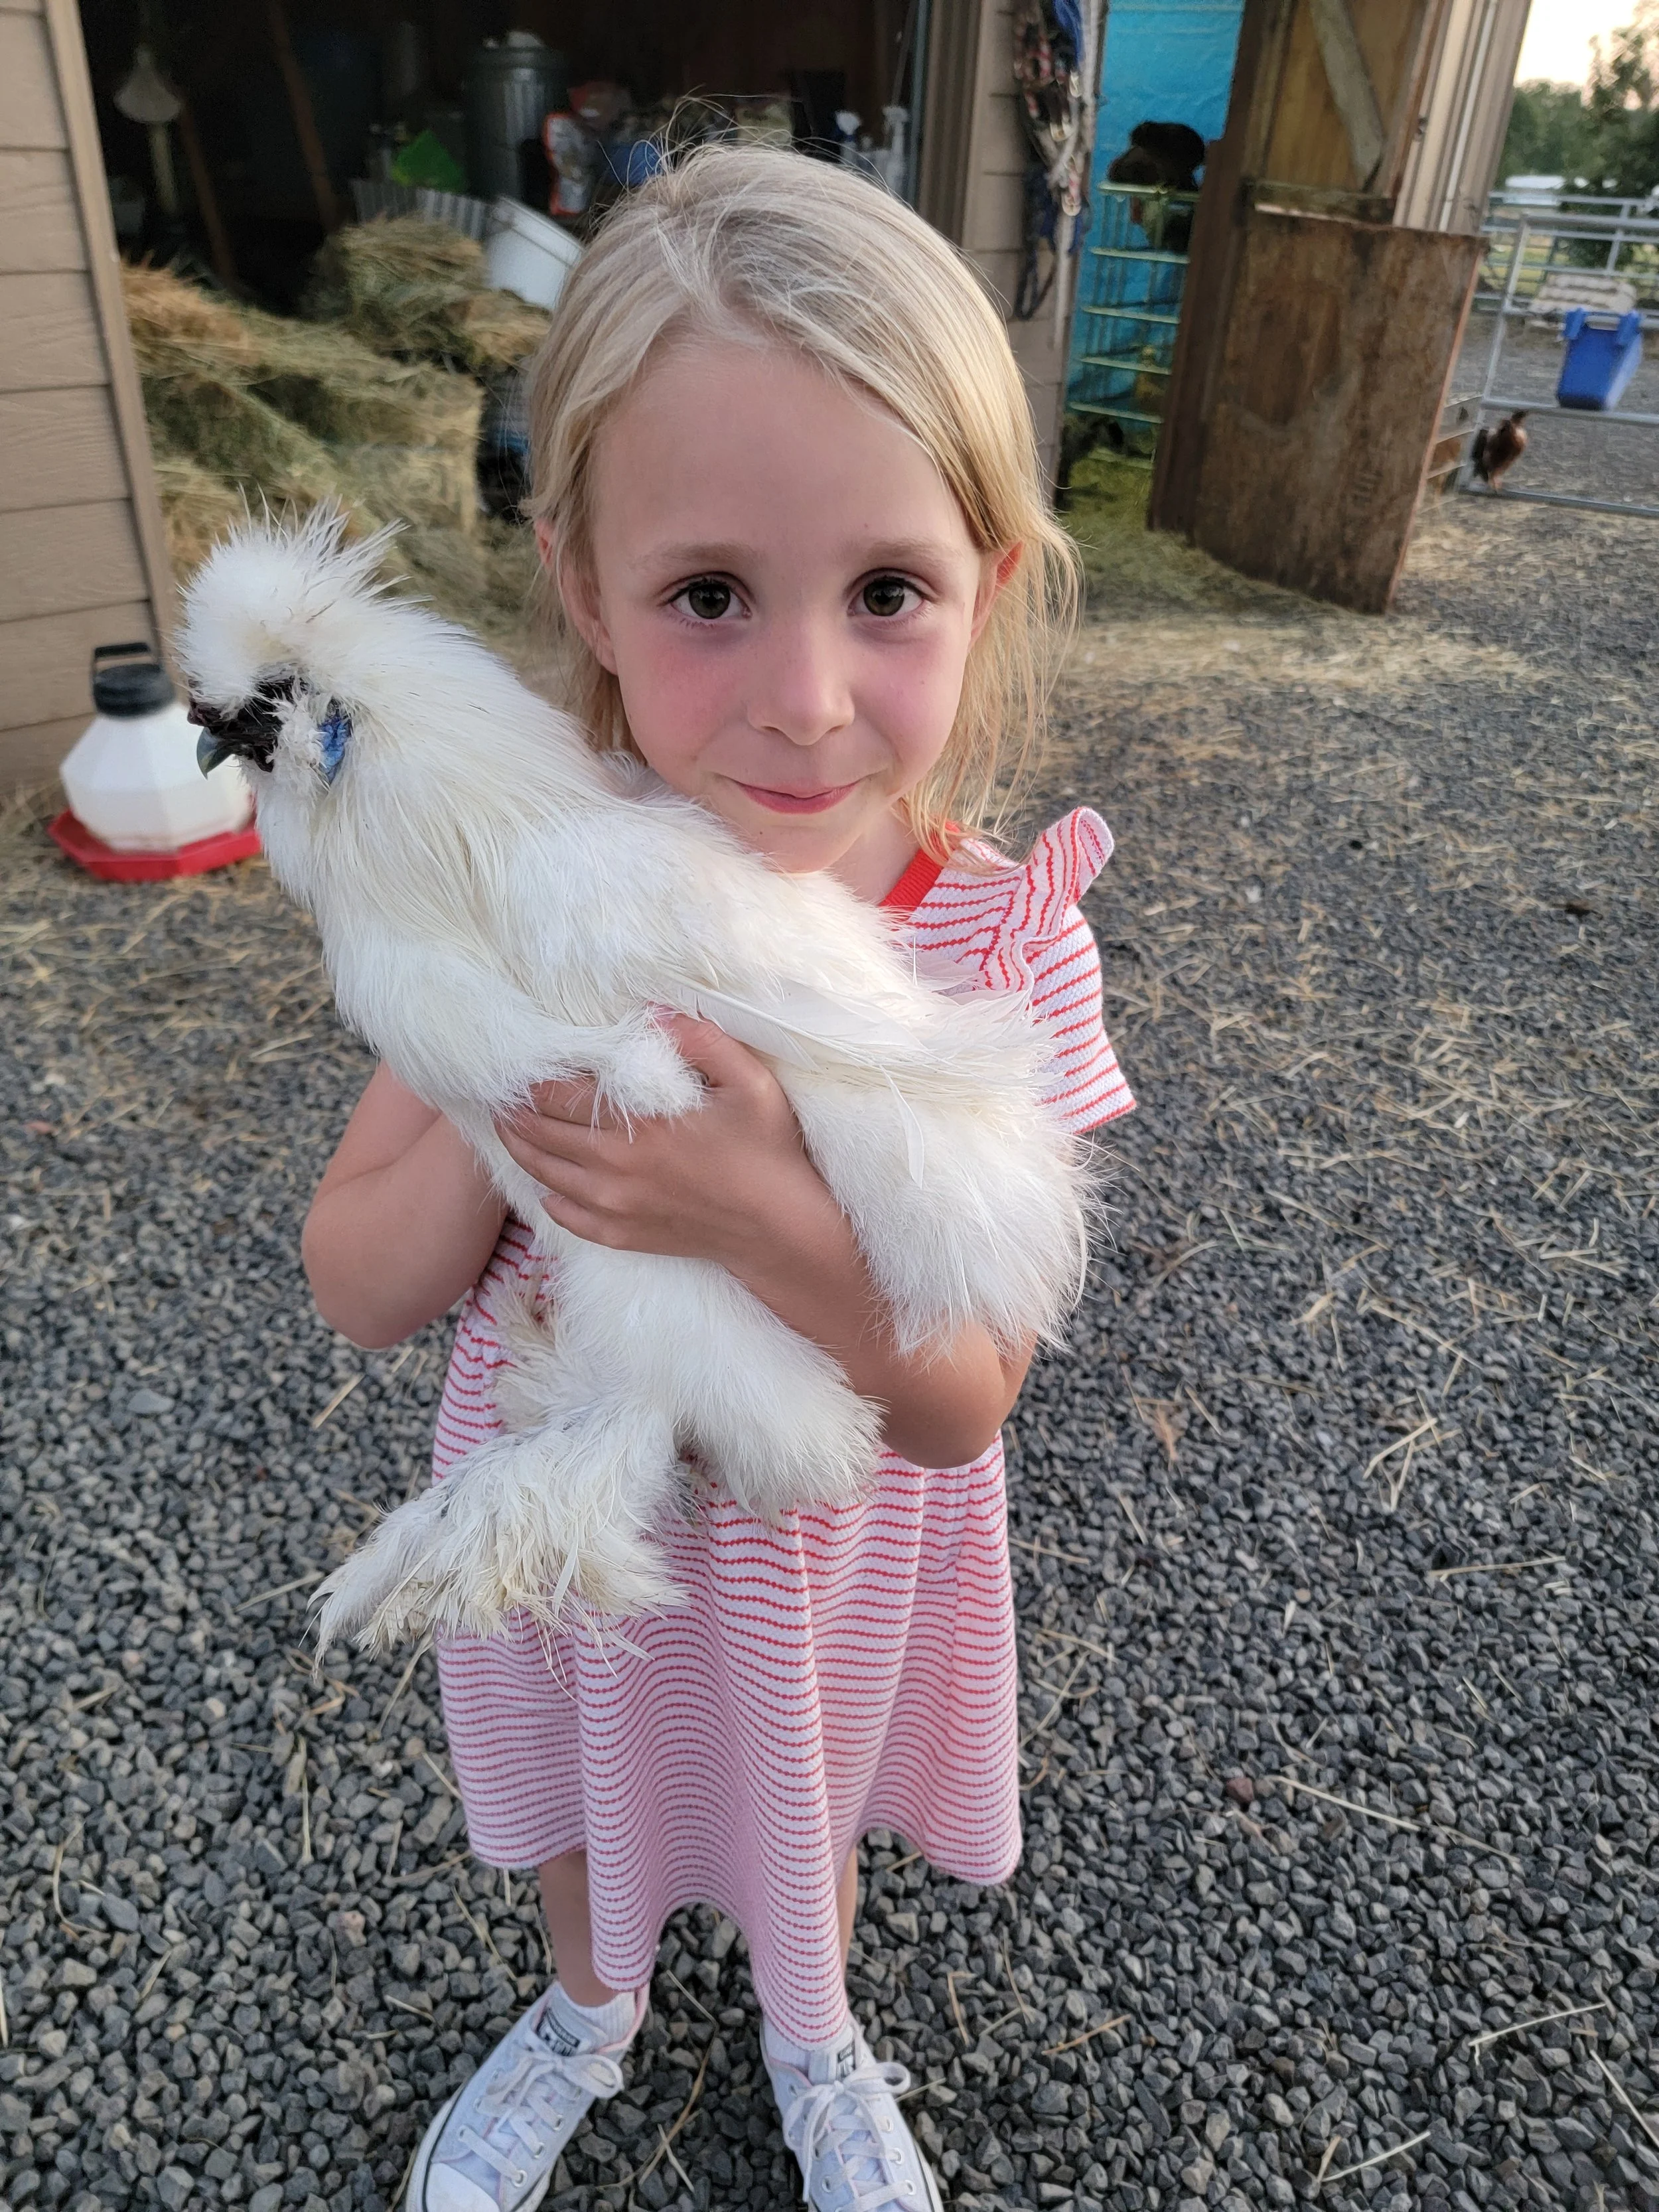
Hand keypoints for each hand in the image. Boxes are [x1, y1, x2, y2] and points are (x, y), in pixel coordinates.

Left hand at [495, 1015, 826, 1267]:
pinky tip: (545, 1188)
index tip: (517, 1067)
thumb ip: (703, 1042)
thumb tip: (656, 1012)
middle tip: (499, 1095)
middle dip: (515, 1114)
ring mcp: (615, 1208)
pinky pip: (568, 1219)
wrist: (779, 1230)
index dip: (532, 1081)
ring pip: (545, 1175)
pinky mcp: (623, 1236)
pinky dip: (549, 1200)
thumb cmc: (766, 1152)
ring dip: (520, 1150)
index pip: (561, 1098)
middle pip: (542, 1136)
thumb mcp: (749, 1083)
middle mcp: (614, 1170)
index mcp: (637, 1129)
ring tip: (508, 1130)